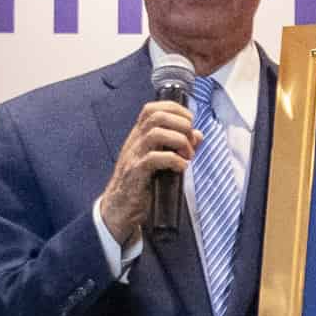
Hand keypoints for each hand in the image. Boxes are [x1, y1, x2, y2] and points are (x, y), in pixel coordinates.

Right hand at [92, 100, 198, 252]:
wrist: (119, 208)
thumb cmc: (141, 183)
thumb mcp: (160, 160)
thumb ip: (179, 145)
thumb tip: (197, 135)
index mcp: (140, 134)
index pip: (154, 108)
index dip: (176, 110)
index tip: (190, 122)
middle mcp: (135, 141)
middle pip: (157, 116)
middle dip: (181, 125)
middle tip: (191, 143)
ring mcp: (134, 155)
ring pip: (156, 134)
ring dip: (179, 142)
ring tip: (187, 156)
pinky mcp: (136, 173)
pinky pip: (154, 158)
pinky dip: (174, 160)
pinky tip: (181, 167)